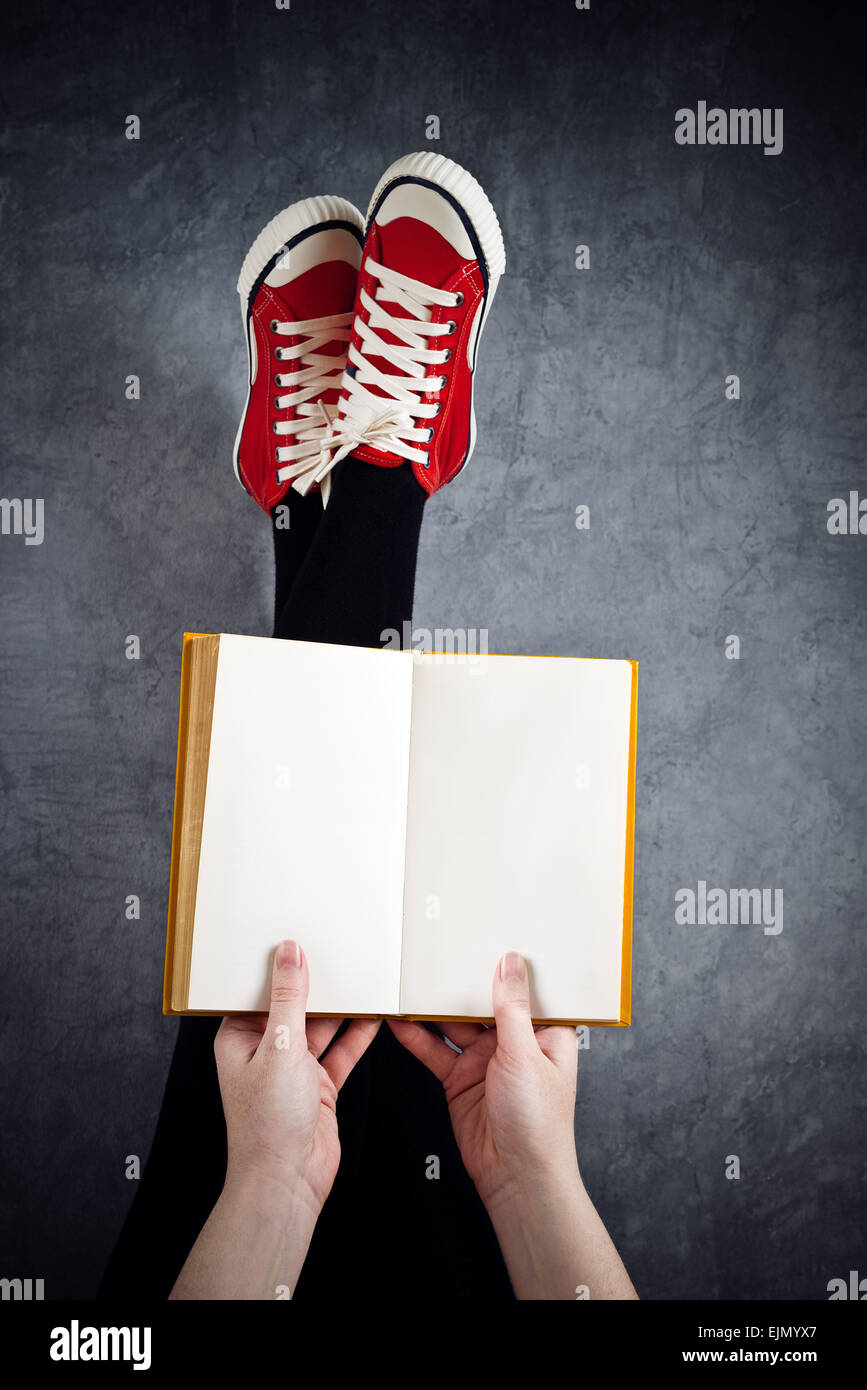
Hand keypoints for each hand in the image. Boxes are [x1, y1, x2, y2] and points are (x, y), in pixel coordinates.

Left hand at [214, 939, 379, 1218]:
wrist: (288, 1181)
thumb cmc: (268, 1122)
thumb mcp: (279, 1046)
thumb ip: (289, 997)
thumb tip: (290, 952)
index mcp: (239, 1038)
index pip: (257, 990)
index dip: (276, 964)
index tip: (297, 933)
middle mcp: (265, 1050)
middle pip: (293, 1005)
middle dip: (314, 981)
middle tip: (336, 946)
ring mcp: (294, 1068)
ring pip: (321, 1026)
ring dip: (341, 1006)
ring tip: (362, 973)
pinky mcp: (320, 1084)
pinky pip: (342, 1051)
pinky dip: (358, 1034)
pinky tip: (374, 1013)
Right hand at [387, 952, 578, 1210]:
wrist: (515, 1178)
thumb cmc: (539, 1123)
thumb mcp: (526, 1055)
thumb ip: (511, 1008)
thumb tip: (509, 962)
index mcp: (545, 1033)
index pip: (528, 988)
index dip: (511, 963)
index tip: (491, 932)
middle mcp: (515, 1042)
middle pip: (485, 1001)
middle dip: (464, 979)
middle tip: (440, 948)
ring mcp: (485, 1060)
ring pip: (455, 1024)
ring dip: (435, 1006)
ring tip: (412, 979)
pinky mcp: (459, 1078)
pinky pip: (435, 1050)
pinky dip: (416, 1036)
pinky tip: (398, 1020)